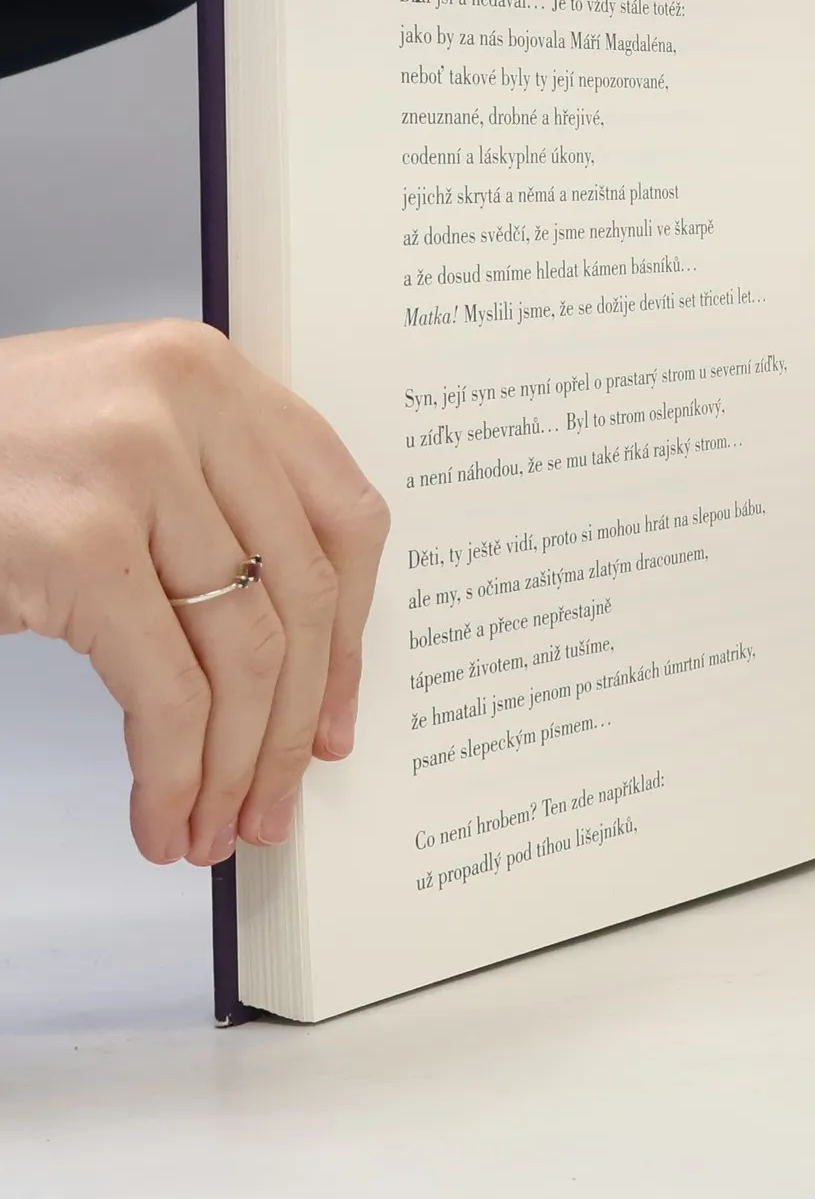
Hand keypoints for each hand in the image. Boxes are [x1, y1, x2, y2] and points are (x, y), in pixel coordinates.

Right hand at [0, 321, 387, 865]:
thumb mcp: (127, 441)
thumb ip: (216, 505)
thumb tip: (298, 658)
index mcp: (218, 376)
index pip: (343, 518)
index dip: (350, 633)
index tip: (337, 713)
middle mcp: (192, 404)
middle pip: (302, 594)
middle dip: (295, 720)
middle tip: (279, 797)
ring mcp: (138, 469)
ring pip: (246, 651)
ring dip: (238, 762)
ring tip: (218, 822)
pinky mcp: (81, 543)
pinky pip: (167, 687)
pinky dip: (175, 770)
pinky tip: (165, 812)